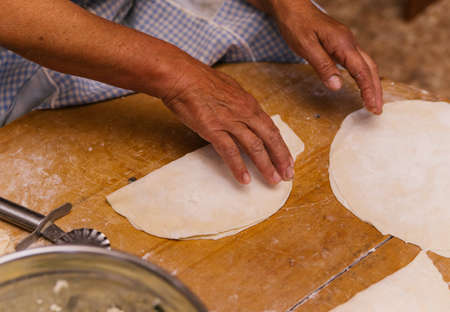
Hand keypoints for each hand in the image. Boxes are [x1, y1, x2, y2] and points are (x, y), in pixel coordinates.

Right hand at [161, 59, 294, 184]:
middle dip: (280, 158)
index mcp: (248, 103)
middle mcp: (244, 112)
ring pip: (254, 147)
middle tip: (288, 175)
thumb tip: (244, 115)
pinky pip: (230, 151)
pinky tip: (245, 179)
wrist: (180, 75)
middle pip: (269, 138)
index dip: (281, 146)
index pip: (271, 128)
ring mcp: (229, 121)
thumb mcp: (228, 89)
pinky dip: (239, 167)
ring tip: (272, 181)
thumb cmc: (199, 80)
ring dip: (265, 165)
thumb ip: (239, 104)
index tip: (287, 160)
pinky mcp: (213, 129)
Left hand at [269, 0, 382, 113]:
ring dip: (371, 83)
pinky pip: (357, 61)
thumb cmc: (296, 25)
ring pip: (366, 64)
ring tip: (373, 102)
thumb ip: (323, 66)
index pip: (361, 71)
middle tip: (377, 110)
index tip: (373, 107)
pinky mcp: (341, 44)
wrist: (292, 7)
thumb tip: (337, 86)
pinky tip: (362, 84)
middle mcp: (349, 42)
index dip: (368, 90)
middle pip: (369, 68)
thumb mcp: (306, 47)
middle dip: (375, 90)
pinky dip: (363, 75)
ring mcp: (346, 42)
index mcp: (343, 43)